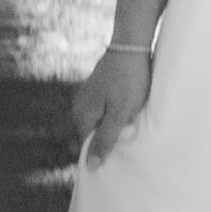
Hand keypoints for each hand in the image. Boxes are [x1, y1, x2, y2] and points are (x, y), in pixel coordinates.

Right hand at [71, 46, 152, 164]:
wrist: (131, 45)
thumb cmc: (129, 81)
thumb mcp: (120, 114)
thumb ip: (105, 139)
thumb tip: (91, 166)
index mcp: (81, 115)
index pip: (87, 146)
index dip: (103, 152)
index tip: (121, 154)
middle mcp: (79, 106)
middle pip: (92, 133)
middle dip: (108, 138)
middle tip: (129, 138)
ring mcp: (87, 95)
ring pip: (99, 120)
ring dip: (113, 124)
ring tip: (131, 123)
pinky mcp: (98, 87)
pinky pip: (103, 108)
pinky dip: (114, 112)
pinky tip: (128, 110)